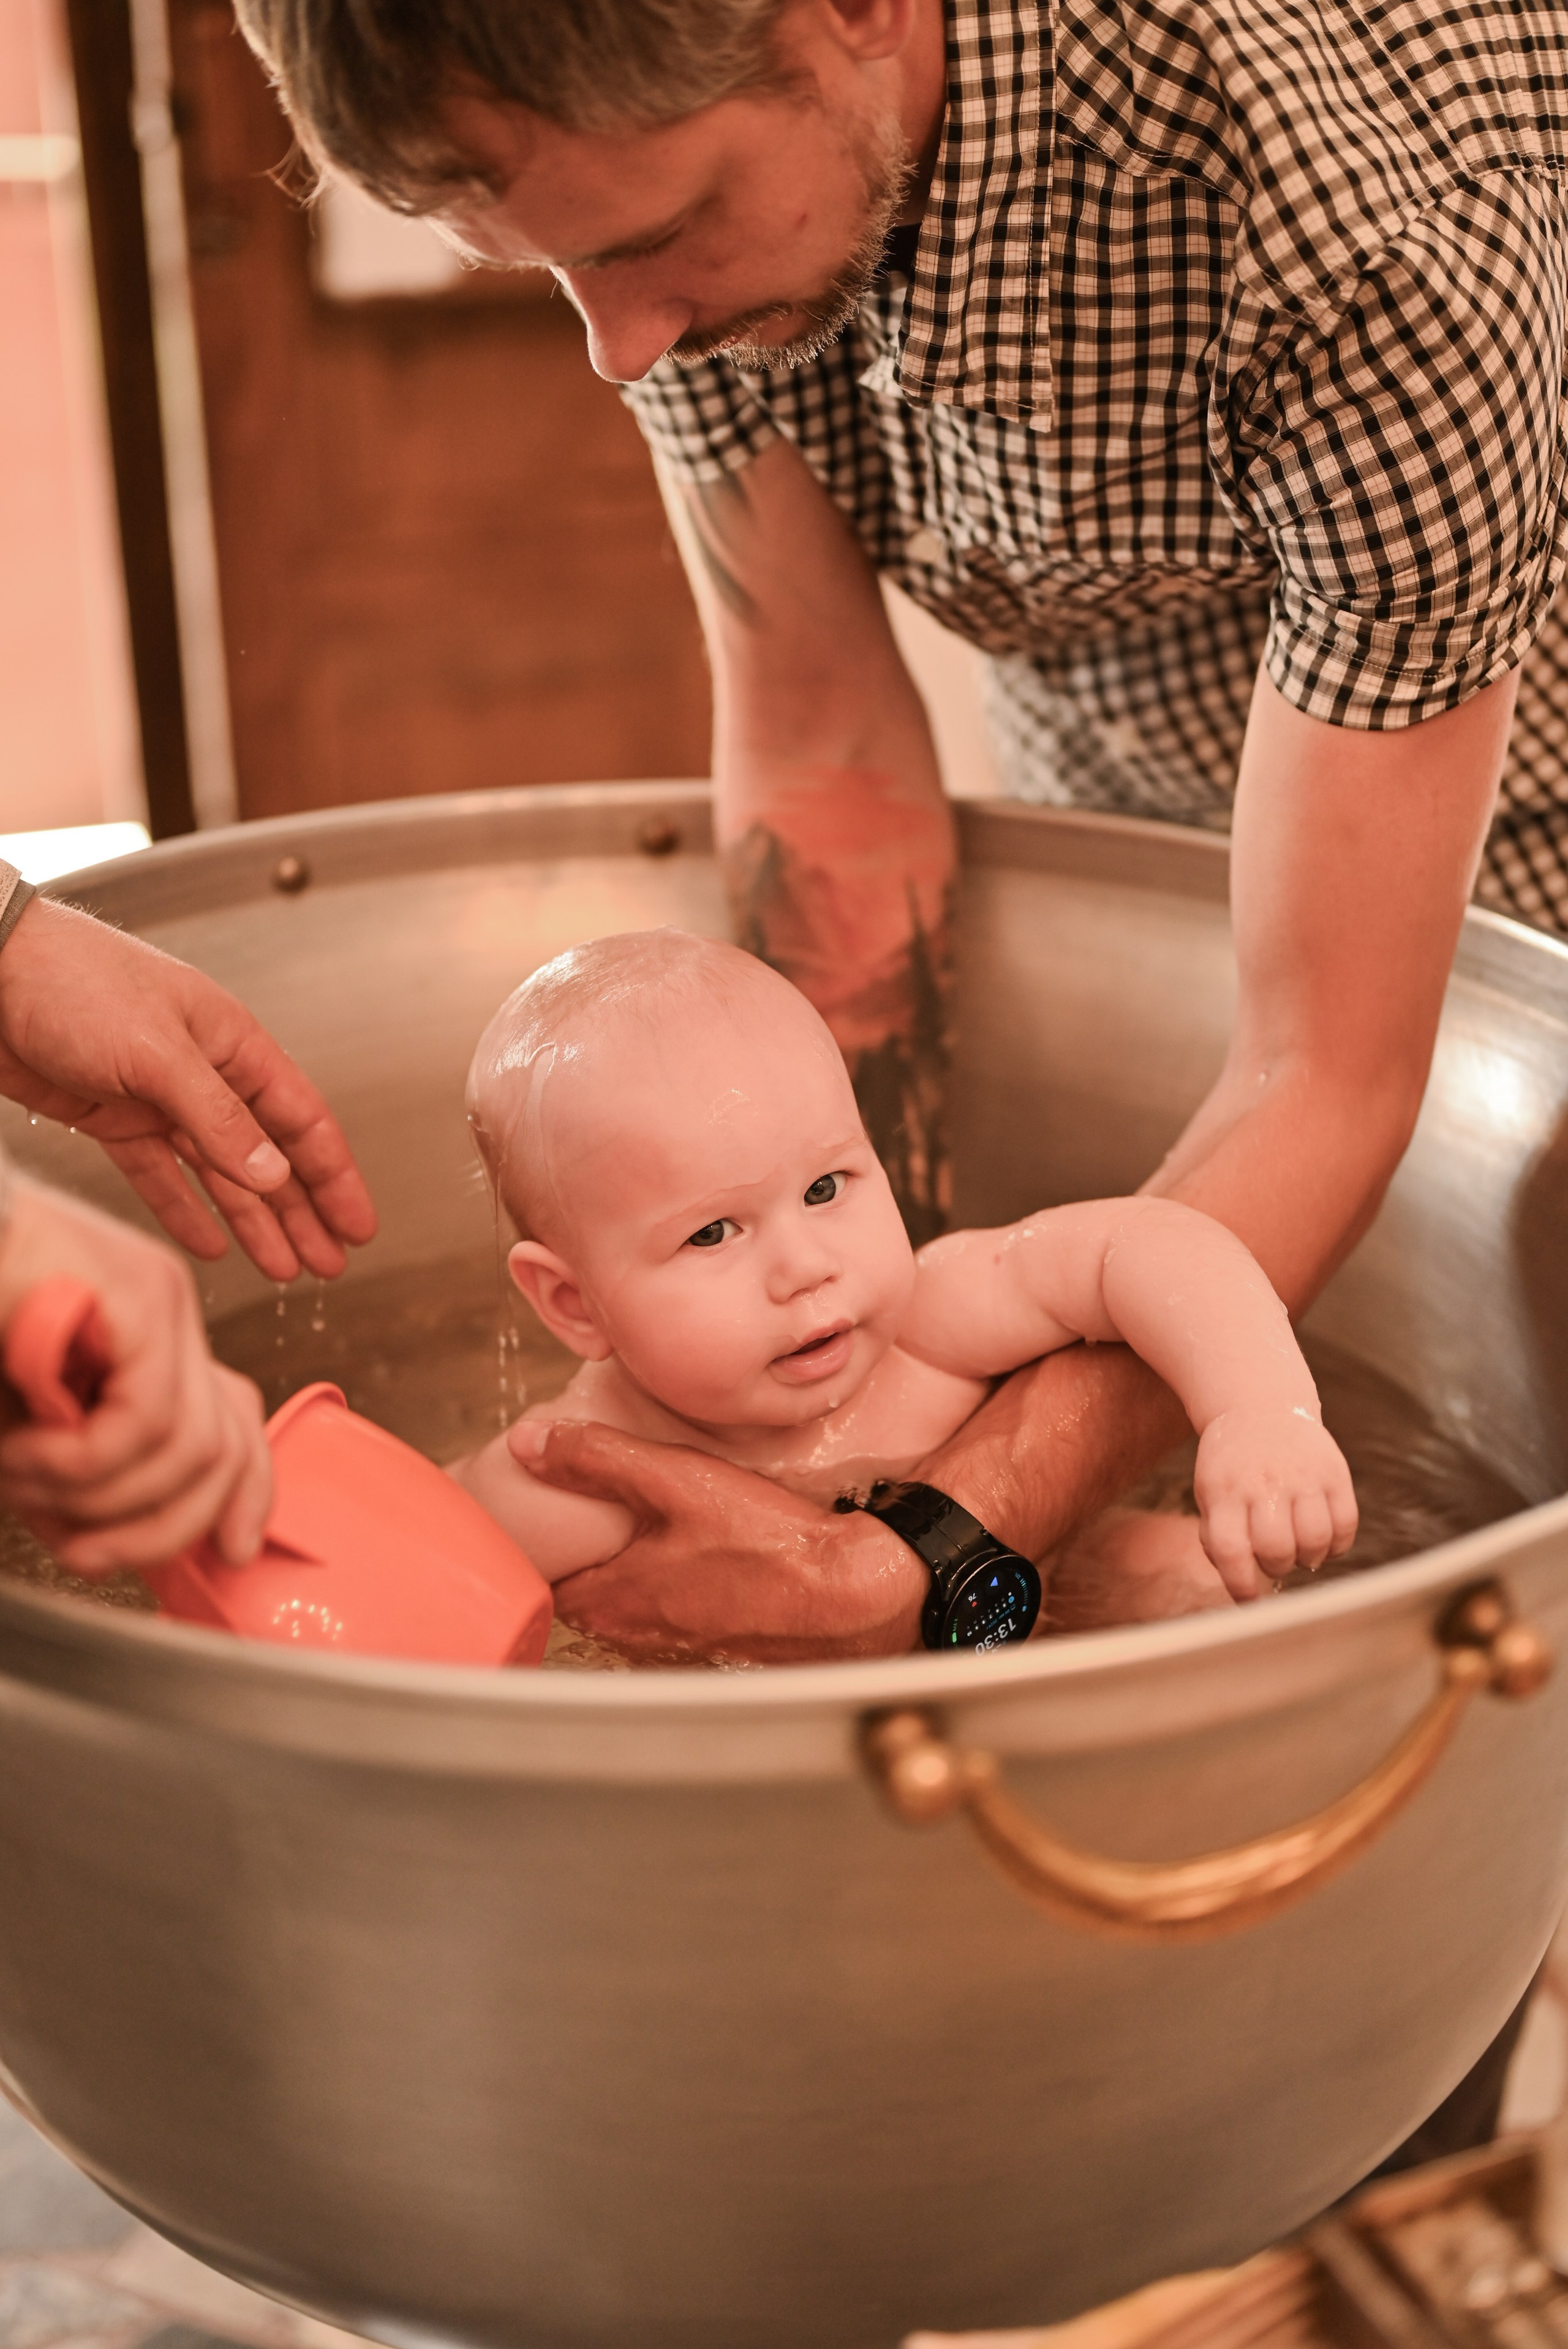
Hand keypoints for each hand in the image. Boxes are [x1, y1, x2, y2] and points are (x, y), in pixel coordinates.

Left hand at [0, 899, 375, 1279]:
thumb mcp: (158, 1051)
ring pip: (220, 1175)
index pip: (302, 1120)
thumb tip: (271, 1172)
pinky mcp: (113, 1117)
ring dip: (254, 1222)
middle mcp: (202, 1073)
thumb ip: (218, 1117)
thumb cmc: (70, 979)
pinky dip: (186, 1210)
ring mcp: (158, 1098)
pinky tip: (209, 1241)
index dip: (335, 1177)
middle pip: (268, 1157)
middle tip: (329, 1262)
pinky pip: (161, 1175)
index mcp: (231, 1043)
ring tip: (284, 1268)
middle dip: (303, 1213)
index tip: (357, 1223)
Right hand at [0, 1179, 270, 1574]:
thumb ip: (79, 1471)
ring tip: (21, 1479)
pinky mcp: (138, 1294)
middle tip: (80, 1545)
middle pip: (225, 1447)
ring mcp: (161, 1298)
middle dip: (158, 1526)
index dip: (244, 1497)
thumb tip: (110, 1548)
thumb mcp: (30, 1423)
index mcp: (153, 1339)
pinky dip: (80, 1461)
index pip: (236, 1422)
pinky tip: (23, 1452)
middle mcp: (170, 1314)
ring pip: (189, 1446)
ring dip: (94, 1494)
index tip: (232, 1553)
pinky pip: (146, 1417)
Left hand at [511, 1418, 926, 1661]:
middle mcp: (642, 1636)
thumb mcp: (674, 1481)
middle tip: (591, 1516)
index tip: (543, 1518)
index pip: (547, 1584)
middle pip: (591, 1597)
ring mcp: (687, 1647)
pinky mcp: (730, 1645)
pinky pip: (687, 1615)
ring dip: (637, 1575)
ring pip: (639, 1609)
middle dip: (587, 1560)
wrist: (858, 1594)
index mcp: (615, 1602)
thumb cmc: (768, 1545)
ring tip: (649, 1530)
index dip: (542, 1549)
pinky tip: (709, 1555)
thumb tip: (530, 1442)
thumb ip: (599, 1460)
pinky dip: (685, 1587)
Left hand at [1192, 1407, 1357, 1598]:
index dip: (1240, 1586)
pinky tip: (1324, 1541)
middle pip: (1277, 1549)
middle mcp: (1264, 1483)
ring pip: (1315, 1540)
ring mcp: (1302, 1476)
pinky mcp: (1334, 1471)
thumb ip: (1218, 1537)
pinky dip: (1337, 1545)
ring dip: (1307, 1559)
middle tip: (1275, 1561)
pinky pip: (1345, 1523)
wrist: (1259, 1408)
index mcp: (1224, 1491)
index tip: (1250, 1601)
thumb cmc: (1231, 1466)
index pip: (1231, 1550)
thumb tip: (1241, 1580)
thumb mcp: (1209, 1493)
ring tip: (1299, 1551)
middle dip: (1276, 1568)